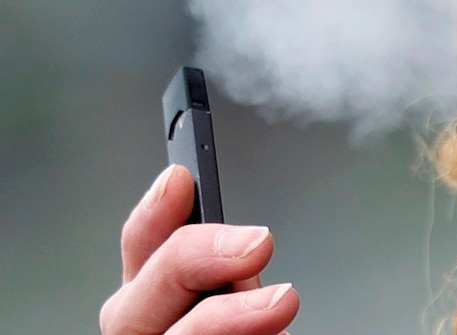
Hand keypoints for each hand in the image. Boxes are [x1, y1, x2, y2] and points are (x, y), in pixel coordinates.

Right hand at [100, 165, 299, 334]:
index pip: (138, 254)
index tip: (181, 179)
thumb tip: (248, 245)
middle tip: (257, 244)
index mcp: (156, 305)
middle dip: (193, 259)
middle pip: (132, 304)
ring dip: (225, 318)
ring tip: (280, 302)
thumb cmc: (251, 333)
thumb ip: (232, 274)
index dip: (152, 214)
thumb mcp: (244, 298)